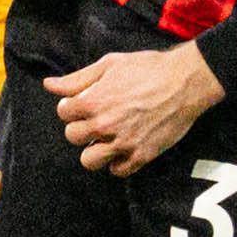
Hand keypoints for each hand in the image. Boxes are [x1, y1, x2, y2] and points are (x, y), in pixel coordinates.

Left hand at [46, 39, 223, 175]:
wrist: (186, 81)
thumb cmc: (149, 68)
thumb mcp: (110, 65)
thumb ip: (77, 79)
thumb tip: (49, 85)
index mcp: (93, 101)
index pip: (63, 113)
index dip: (73, 106)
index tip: (86, 104)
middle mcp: (105, 124)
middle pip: (72, 137)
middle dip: (82, 127)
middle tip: (97, 120)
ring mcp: (123, 142)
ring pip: (89, 160)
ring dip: (94, 150)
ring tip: (106, 139)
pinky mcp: (142, 155)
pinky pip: (118, 171)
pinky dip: (117, 163)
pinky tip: (123, 149)